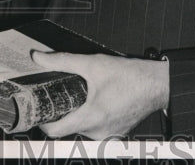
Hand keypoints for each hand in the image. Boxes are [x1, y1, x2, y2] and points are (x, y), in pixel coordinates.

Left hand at [31, 50, 168, 139]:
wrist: (156, 85)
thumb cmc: (128, 76)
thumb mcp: (91, 64)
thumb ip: (62, 61)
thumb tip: (39, 58)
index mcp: (91, 118)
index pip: (55, 131)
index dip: (43, 121)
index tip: (39, 111)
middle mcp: (99, 132)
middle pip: (69, 126)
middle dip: (64, 110)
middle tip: (63, 93)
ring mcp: (109, 135)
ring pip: (83, 127)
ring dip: (79, 113)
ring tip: (83, 94)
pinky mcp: (116, 134)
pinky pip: (96, 128)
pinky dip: (92, 116)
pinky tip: (98, 100)